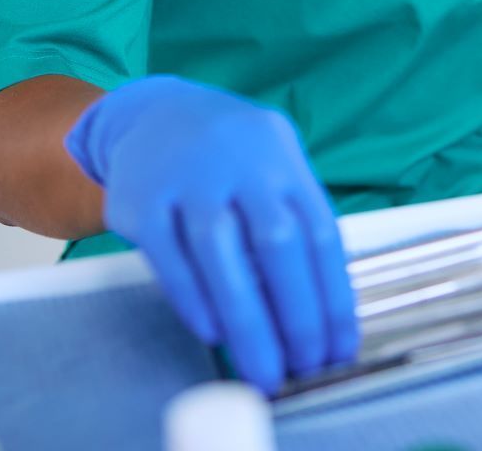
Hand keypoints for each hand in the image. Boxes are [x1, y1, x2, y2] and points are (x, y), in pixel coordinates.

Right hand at [65, 76, 358, 392]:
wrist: (154, 110)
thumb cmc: (228, 156)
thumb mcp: (272, 167)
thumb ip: (293, 225)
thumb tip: (315, 313)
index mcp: (284, 161)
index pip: (321, 234)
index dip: (334, 297)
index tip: (339, 349)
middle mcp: (242, 163)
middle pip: (277, 243)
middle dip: (296, 315)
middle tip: (303, 370)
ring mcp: (190, 177)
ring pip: (222, 253)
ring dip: (247, 320)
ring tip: (262, 370)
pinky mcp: (143, 198)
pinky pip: (169, 256)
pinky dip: (194, 298)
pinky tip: (213, 332)